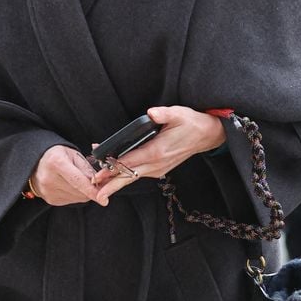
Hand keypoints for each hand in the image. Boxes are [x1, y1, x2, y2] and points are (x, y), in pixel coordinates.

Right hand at [31, 145, 109, 206]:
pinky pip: (71, 201)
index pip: (78, 181)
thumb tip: (99, 182)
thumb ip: (86, 168)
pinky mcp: (50, 199)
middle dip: (92, 188)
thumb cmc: (56, 155)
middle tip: (97, 181)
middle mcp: (50, 179)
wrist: (36, 162)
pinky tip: (72, 185)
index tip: (103, 199)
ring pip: (77, 198)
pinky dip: (76, 194)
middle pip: (80, 191)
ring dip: (84, 192)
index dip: (92, 190)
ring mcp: (49, 191)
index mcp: (56, 162)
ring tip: (80, 180)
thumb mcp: (72, 154)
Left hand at [93, 106, 225, 201]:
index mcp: (158, 152)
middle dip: (111, 183)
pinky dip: (125, 175)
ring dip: (116, 180)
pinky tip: (115, 174)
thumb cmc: (190, 123)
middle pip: (129, 176)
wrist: (206, 135)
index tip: (100, 173)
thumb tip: (152, 113)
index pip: (131, 162)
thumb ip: (164, 114)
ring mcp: (158, 169)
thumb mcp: (178, 114)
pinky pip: (139, 174)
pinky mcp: (159, 169)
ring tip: (100, 183)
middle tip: (95, 188)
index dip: (113, 167)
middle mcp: (157, 164)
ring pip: (133, 177)